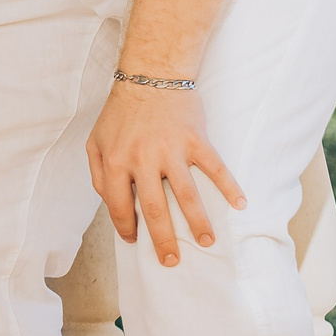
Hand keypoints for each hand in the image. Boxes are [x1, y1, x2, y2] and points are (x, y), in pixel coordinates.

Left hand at [85, 80, 244, 267]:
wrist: (151, 74)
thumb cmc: (121, 111)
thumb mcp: (95, 140)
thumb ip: (97, 174)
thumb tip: (108, 203)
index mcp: (115, 162)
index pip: (119, 206)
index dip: (127, 228)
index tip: (136, 241)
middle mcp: (142, 160)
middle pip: (154, 210)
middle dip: (163, 240)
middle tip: (172, 261)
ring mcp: (171, 150)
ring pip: (186, 195)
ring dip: (197, 222)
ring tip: (206, 242)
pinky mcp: (195, 140)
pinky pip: (215, 168)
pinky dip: (229, 187)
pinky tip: (240, 205)